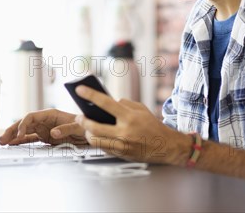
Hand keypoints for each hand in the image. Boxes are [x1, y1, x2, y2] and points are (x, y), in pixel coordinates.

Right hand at [0, 108, 87, 145]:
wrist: (92, 131)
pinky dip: (21, 142)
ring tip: (2, 142)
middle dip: (12, 130)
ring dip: (14, 136)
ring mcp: (44, 129)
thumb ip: (66, 129)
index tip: (19, 135)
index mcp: (51, 114)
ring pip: (25, 131)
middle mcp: (45, 120)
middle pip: (24, 123)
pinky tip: (13, 145)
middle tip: (2, 139)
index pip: (31, 117)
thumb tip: (52, 133)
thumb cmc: (86, 125)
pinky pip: (30, 138)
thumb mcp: (79, 126)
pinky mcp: (46, 137)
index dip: (23, 125)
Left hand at [74, 86, 190, 164]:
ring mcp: (122, 145)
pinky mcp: (121, 154)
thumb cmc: (152, 125)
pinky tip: (98, 136)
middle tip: (79, 117)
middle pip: (94, 126)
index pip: (106, 103)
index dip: (90, 95)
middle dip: (82, 121)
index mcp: (129, 117)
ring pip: (95, 140)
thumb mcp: (141, 109)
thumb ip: (124, 104)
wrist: (166, 146)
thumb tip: (108, 102)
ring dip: (88, 133)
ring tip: (87, 128)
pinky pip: (103, 148)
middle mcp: (124, 131)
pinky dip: (98, 141)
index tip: (79, 90)